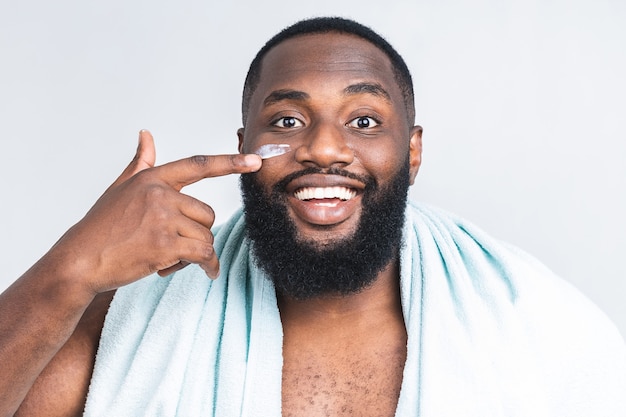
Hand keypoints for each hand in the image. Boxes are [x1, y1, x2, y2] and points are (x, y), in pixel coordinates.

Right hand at [46, 130, 260, 294]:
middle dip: (197, 232)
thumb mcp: (120, 188)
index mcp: (152, 179)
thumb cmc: (101, 226)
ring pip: (206, 235)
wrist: (80, 260)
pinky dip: (208, 265)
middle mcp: (160, 194)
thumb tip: (146, 134)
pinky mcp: (166, 244)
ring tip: (169, 257)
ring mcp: (163, 218)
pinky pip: (204, 253)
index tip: (255, 160)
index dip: (229, 162)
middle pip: (206, 213)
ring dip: (195, 251)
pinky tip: (205, 272)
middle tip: (172, 245)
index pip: (198, 166)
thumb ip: (140, 163)